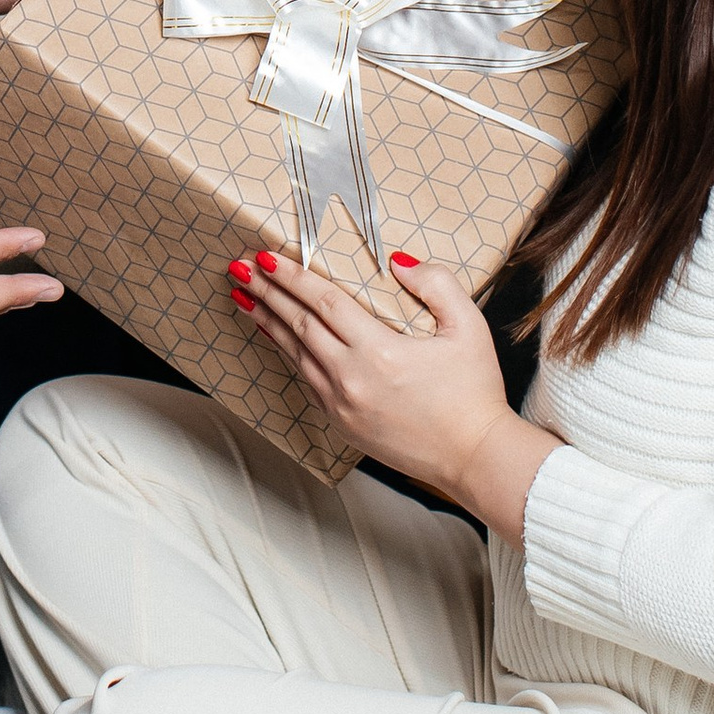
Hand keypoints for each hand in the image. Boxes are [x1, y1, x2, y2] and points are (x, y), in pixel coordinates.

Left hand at [229, 244, 559, 547]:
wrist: (474, 457)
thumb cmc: (474, 394)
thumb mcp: (469, 327)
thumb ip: (436, 284)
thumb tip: (398, 262)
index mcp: (379, 351)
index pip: (324, 302)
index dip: (294, 277)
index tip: (267, 257)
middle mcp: (352, 378)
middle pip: (299, 325)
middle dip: (267, 293)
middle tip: (240, 269)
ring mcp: (343, 405)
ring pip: (295, 354)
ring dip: (267, 323)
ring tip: (245, 298)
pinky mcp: (342, 424)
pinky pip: (306, 381)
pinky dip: (286, 355)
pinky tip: (275, 340)